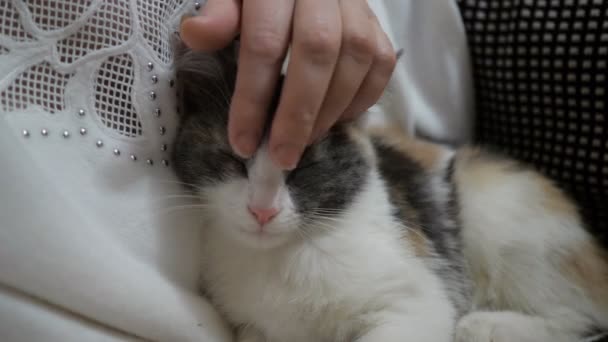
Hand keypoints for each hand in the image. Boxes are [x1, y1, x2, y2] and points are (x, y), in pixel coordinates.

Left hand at [181, 0, 396, 169]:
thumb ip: (219, 13)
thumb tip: (197, 33)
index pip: (264, 42)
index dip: (253, 98)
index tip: (243, 142)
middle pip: (318, 52)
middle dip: (298, 113)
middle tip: (282, 156)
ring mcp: (356, 5)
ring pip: (356, 57)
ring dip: (330, 110)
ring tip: (304, 141)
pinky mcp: (377, 23)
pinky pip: (381, 62)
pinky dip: (362, 99)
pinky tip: (336, 119)